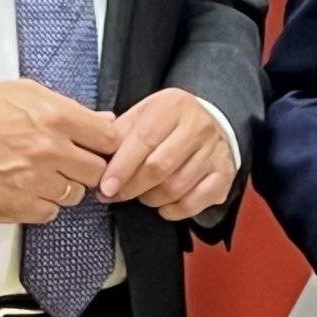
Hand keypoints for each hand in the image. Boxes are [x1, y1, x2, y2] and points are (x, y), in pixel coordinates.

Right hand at [0, 79, 118, 223]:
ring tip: (42, 174)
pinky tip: (27, 188)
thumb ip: (69, 107)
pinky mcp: (16, 206)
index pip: (110, 139)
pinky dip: (42, 204)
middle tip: (70, 162)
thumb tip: (104, 121)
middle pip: (97, 171)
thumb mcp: (26, 92)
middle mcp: (49, 151)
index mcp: (56, 118)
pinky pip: (49, 213)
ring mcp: (33, 181)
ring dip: (64, 186)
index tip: (97, 147)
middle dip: (87, 167)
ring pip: (74, 195)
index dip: (106, 144)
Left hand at [99, 88, 235, 220]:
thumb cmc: (166, 123)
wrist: (211, 122)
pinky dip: (173, 210)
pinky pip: (194, 203)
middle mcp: (198, 126)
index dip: (121, 168)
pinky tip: (164, 204)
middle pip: (159, 167)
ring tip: (140, 195)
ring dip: (150, 199)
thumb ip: (116, 133)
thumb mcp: (141, 116)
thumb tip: (92, 155)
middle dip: (132, 187)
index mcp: (173, 106)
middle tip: (116, 195)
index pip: (143, 140)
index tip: (105, 188)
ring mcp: (215, 151)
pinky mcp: (224, 174)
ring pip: (175, 188)